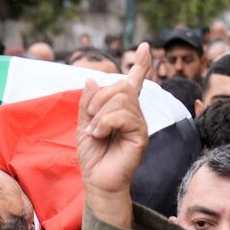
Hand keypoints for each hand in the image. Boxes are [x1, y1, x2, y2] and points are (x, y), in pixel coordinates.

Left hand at [77, 41, 151, 226]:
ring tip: (95, 132)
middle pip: (121, 87)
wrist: (97, 182)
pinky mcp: (141, 136)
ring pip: (121, 99)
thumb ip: (88, 103)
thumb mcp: (84, 125)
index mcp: (122, 110)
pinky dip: (105, 122)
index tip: (145, 47)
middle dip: (99, 100)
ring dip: (100, 114)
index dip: (141, 65)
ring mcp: (139, 124)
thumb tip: (92, 80)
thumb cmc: (93, 157)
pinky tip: (99, 135)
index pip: (133, 83)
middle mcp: (134, 114)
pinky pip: (124, 115)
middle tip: (91, 121)